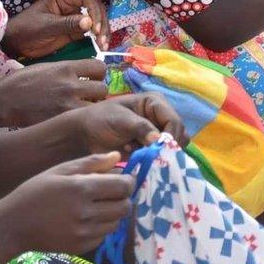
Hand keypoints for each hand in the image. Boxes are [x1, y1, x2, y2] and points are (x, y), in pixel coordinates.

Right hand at [0, 60, 107, 128]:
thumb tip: (84, 74)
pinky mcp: (62, 120)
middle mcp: (71, 85)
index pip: (99, 67)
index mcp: (66, 68)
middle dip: (97, 94)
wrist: (4, 100)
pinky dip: (81, 120)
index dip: (99, 74)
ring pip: (97, 107)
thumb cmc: (22, 82)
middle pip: (102, 89)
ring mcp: (68, 104)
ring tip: (81, 109)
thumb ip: (67, 70)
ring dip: (92, 108)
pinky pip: (82, 120)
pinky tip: (72, 119)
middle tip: (88, 97)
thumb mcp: (46, 67)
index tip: (93, 79)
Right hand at [0, 152, 134, 253]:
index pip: (123, 186)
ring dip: (113, 213)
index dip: (128, 181)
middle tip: (110, 192)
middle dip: (123, 197)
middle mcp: (86, 213)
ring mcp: (85, 233)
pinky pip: (104, 235)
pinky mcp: (82, 247)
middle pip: (125, 206)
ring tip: (96, 205)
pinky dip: (102, 226)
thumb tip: (117, 155)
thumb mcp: (59, 170)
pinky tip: (86, 219)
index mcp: (81, 188)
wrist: (14, 225)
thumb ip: (91, 163)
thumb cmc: (35, 192)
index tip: (122, 178)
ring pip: (117, 222)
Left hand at [1, 0, 108, 57]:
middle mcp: (71, 6)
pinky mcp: (73, 32)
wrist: (15, 43)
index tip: (95, 28)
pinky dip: (97, 39)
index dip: (95, 11)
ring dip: (102, 32)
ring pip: (95, 21)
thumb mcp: (46, 27)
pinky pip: (90, 33)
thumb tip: (89, 23)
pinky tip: (100, 47)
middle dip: (102, 23)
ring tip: (103, 46)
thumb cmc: (26, 30)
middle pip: (95, 9)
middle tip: (102, 40)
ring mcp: (73, 19)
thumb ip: (67, 24)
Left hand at [70, 93, 187, 154]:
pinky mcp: (152, 148)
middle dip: (165, 147)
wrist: (85, 135)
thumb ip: (140, 127)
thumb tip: (159, 140)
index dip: (170, 136)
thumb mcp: (120, 120)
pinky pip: (163, 157)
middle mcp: (161, 117)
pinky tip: (135, 156)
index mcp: (156, 102)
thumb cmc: (100, 120)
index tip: (159, 149)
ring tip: (137, 151)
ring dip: (158, 154)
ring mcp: (158, 133)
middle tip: (146, 152)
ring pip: (173, 148)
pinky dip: (152, 160)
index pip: (174, 121)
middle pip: (178, 135)